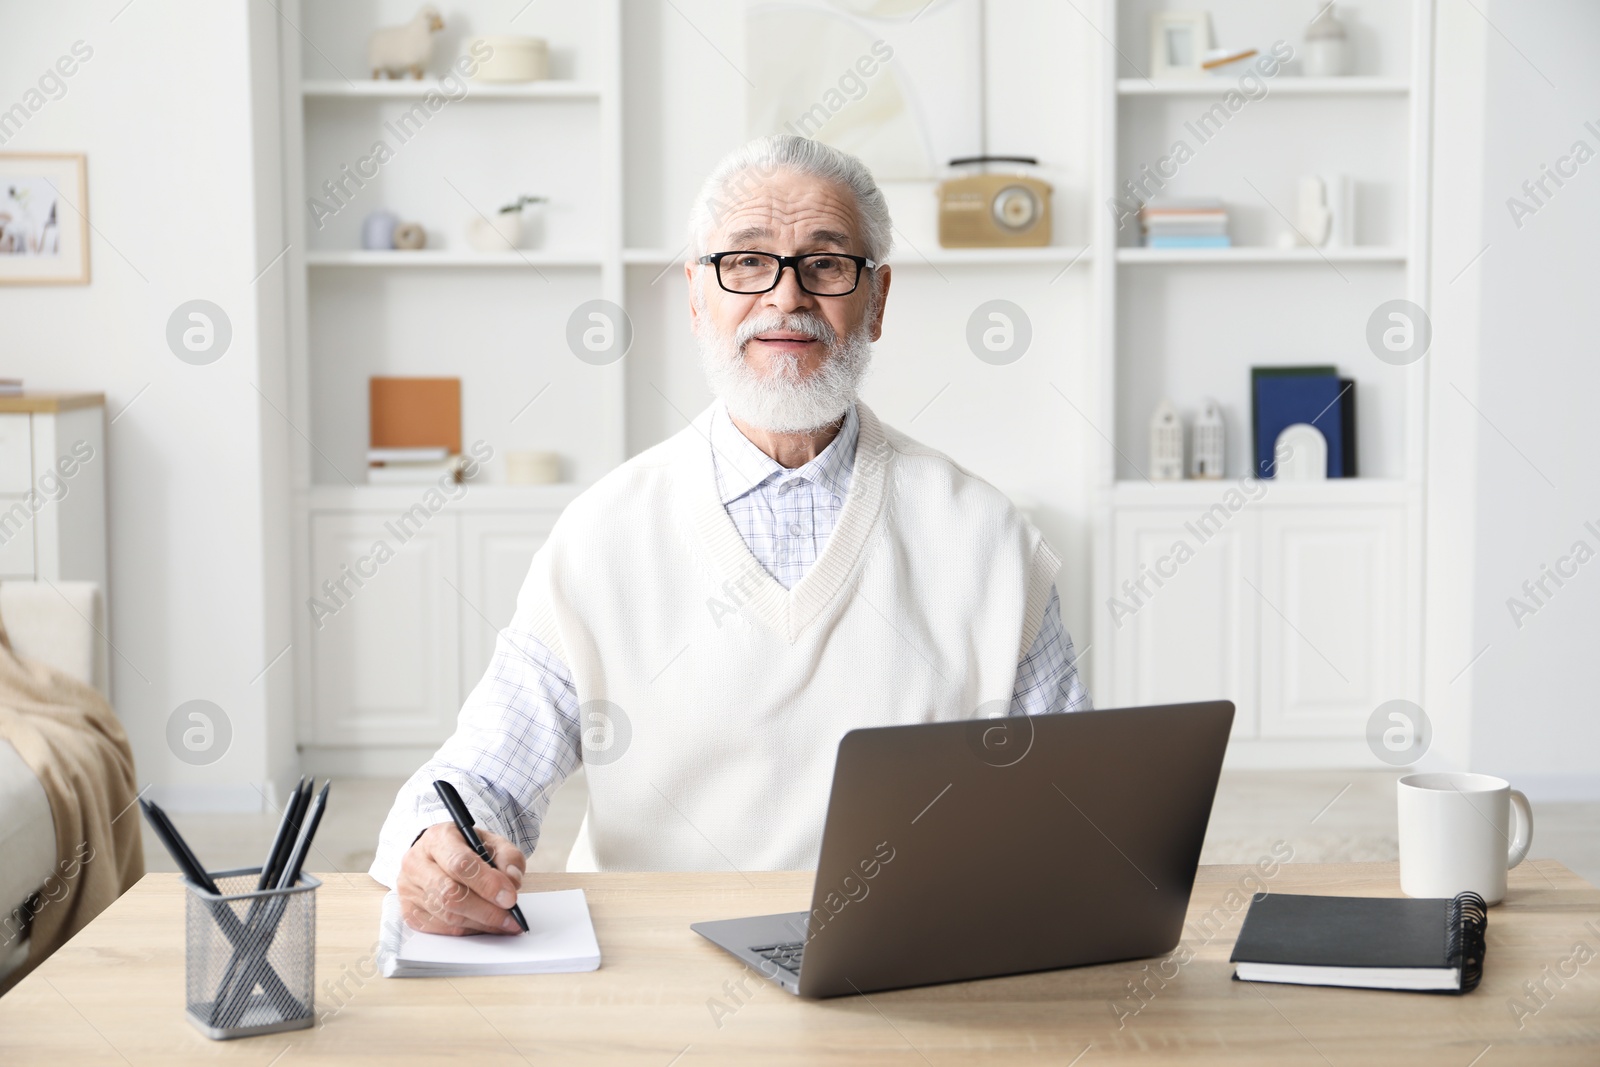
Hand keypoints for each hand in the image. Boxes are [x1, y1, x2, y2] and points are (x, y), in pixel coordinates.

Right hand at [398, 822, 526, 935]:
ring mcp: (408, 888)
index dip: (487, 883)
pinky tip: (483, 926)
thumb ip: (508, 858)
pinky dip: (466, 930)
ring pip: (445, 915)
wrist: (438, 854)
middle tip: (511, 918)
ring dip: (480, 924)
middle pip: (450, 893)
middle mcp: (417, 862)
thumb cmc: (466, 848)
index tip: (510, 898)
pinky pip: (439, 928)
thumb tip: (512, 882)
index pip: (460, 864)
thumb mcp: (492, 842)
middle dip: (486, 910)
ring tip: (504, 924)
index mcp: (438, 838)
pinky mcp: (408, 910)